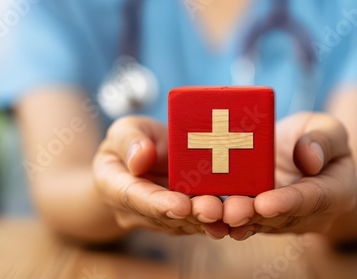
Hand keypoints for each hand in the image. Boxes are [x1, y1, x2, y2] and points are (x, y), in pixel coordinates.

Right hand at [93, 116, 228, 238]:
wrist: (140, 163)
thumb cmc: (130, 143)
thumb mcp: (121, 132)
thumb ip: (128, 141)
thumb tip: (140, 157)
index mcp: (114, 186)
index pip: (134, 197)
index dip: (158, 203)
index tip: (180, 205)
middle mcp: (138, 210)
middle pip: (166, 216)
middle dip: (192, 215)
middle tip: (215, 211)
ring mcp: (162, 217)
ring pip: (187, 223)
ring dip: (211, 221)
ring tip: (232, 214)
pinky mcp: (184, 217)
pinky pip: (201, 220)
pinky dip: (221, 218)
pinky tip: (242, 213)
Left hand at [224, 113, 356, 239]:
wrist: (302, 155)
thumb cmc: (317, 137)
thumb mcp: (330, 128)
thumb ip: (325, 140)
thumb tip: (310, 158)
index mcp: (337, 192)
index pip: (312, 199)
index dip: (287, 202)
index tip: (264, 202)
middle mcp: (311, 214)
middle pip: (281, 217)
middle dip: (253, 215)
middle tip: (230, 211)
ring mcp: (286, 220)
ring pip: (259, 223)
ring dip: (234, 220)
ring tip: (213, 214)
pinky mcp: (263, 219)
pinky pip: (245, 220)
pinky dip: (224, 218)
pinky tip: (206, 215)